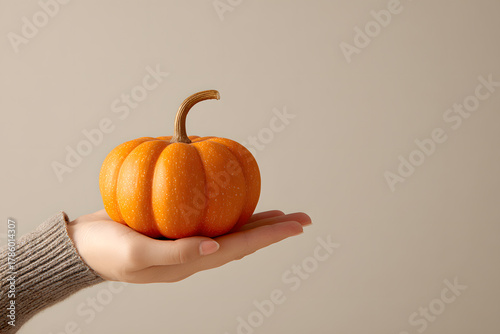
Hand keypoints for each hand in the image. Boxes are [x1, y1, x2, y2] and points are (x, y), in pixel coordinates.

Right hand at [67, 209, 310, 282]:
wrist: (83, 246)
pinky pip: (209, 215)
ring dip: (256, 220)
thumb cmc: (106, 252)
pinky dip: (226, 206)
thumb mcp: (136, 255)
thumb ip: (175, 254)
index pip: (241, 247)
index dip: (271, 236)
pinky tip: (232, 196)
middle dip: (273, 230)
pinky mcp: (176, 226)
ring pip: (231, 228)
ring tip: (278, 213)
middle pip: (244, 239)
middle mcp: (197, 252)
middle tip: (301, 218)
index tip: (298, 224)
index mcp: (192, 261)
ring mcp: (188, 239)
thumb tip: (214, 248)